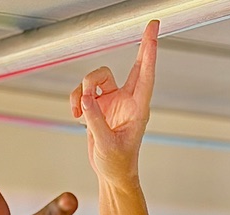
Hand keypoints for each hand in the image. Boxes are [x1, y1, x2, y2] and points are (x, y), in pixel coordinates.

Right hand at [69, 20, 158, 182]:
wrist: (111, 174)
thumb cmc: (118, 163)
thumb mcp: (107, 143)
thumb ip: (96, 119)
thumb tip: (86, 97)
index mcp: (138, 109)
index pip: (145, 75)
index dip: (149, 52)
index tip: (154, 31)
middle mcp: (128, 101)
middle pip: (132, 66)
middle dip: (140, 48)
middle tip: (150, 25)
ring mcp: (113, 102)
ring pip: (96, 78)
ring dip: (82, 90)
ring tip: (79, 112)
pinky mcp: (99, 105)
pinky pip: (83, 91)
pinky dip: (76, 100)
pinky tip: (77, 116)